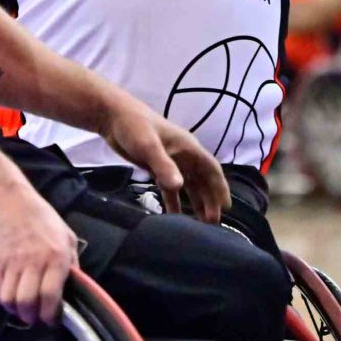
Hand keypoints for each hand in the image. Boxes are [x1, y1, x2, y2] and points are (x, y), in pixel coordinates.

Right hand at [0, 175, 78, 326]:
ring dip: (16, 311)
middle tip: (36, 316)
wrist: (7, 200)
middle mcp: (33, 262)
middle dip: (32, 317)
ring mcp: (11, 263)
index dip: (51, 315)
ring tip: (23, 308)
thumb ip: (72, 262)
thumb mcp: (66, 235)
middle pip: (28, 303)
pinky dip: (2, 301)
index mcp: (55, 256)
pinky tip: (10, 296)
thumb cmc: (40, 216)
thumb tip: (74, 288)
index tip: (52, 319)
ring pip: (9, 301)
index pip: (51, 295)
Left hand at [103, 100, 230, 223]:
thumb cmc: (135, 127)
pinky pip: (170, 188)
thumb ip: (164, 166)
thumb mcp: (149, 146)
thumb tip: (179, 187)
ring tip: (201, 223)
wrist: (114, 117)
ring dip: (196, 202)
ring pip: (189, 185)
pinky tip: (175, 216)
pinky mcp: (158, 168)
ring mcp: (171, 162)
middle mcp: (184, 156)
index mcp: (188, 148)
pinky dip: (175, 201)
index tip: (226, 207)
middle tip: (213, 223)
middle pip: (203, 180)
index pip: (211, 169)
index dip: (220, 187)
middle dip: (210, 200)